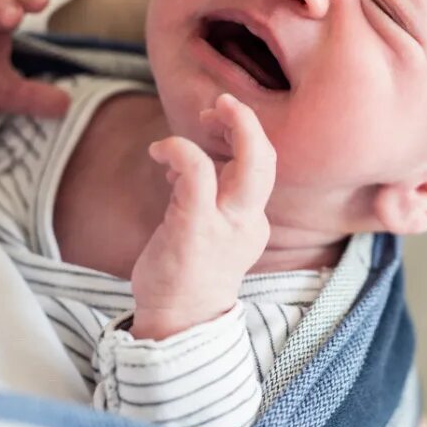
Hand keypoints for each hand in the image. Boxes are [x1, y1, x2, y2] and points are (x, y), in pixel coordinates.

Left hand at [130, 94, 275, 339]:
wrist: (176, 324)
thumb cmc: (186, 274)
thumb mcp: (206, 230)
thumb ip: (204, 194)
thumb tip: (185, 159)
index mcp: (251, 220)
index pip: (261, 166)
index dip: (242, 135)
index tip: (215, 125)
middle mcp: (247, 221)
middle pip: (267, 160)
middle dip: (249, 122)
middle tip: (224, 102)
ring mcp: (225, 226)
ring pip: (248, 163)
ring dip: (229, 125)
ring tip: (201, 118)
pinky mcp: (195, 229)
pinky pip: (198, 174)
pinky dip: (180, 149)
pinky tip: (159, 151)